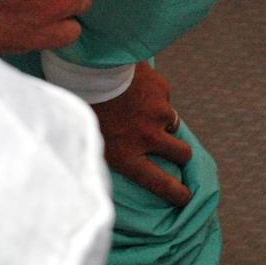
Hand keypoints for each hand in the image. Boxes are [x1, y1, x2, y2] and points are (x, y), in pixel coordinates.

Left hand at [93, 62, 192, 205]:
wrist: (85, 67)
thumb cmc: (81, 106)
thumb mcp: (90, 139)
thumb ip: (110, 154)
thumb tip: (123, 163)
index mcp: (127, 155)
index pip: (160, 183)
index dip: (176, 193)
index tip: (185, 197)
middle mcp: (148, 137)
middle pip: (182, 154)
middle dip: (180, 155)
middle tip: (173, 151)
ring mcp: (158, 113)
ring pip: (172, 124)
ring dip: (161, 121)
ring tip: (140, 110)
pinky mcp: (162, 91)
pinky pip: (163, 98)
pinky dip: (153, 97)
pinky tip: (135, 89)